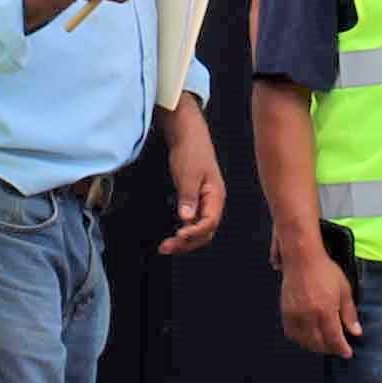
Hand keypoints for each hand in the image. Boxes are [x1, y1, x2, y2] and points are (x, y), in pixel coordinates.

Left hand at [156, 100, 226, 255]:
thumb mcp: (188, 174)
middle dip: (187, 243)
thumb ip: (188, 197)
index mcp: (216, 196)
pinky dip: (183, 231)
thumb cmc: (191, 150)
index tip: (178, 236)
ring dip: (184, 241)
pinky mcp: (196, 200)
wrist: (188, 135)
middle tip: (166, 247)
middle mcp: (213, 202)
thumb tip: (186, 218)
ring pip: (199, 230)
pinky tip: (173, 235)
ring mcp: (205, 202)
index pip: (209, 223)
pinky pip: (193, 222)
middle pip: (205, 232)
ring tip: (166, 246)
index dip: (194, 233)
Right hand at [277, 231, 360, 360]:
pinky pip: (291, 333)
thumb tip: (356, 332)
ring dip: (315, 346)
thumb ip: (349, 313)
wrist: (302, 258)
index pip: (334, 339)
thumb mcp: (344, 290)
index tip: (347, 353)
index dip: (342, 349)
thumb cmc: (324, 270)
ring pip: (304, 341)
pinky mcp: (285, 311)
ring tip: (323, 344)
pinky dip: (300, 339)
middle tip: (337, 348)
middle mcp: (309, 316)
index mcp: (325, 310)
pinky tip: (308, 336)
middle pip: (318, 343)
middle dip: (329, 349)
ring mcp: (295, 315)